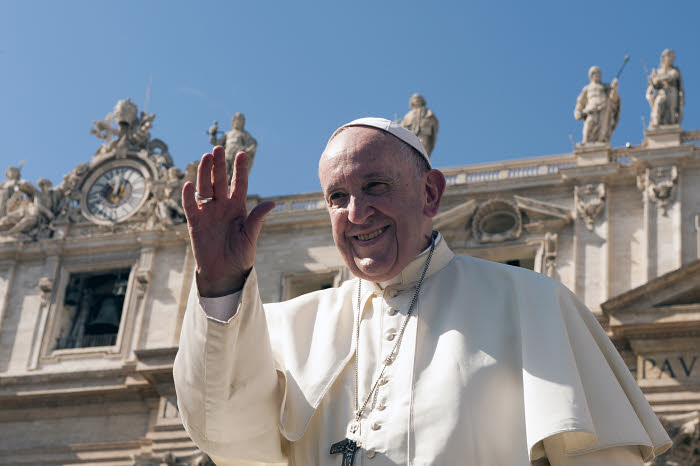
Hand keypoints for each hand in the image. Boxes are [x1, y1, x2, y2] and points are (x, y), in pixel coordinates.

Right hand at [182, 146, 274, 296]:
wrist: (225, 273)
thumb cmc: (241, 255)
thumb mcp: (250, 236)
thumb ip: (257, 218)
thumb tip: (272, 203)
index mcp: (238, 208)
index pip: (240, 184)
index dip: (240, 170)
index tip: (242, 154)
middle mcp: (222, 207)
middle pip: (220, 181)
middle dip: (219, 165)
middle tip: (218, 148)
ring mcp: (208, 213)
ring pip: (205, 188)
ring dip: (204, 173)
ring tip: (205, 157)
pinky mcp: (195, 223)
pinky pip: (190, 207)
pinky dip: (188, 197)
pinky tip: (189, 184)